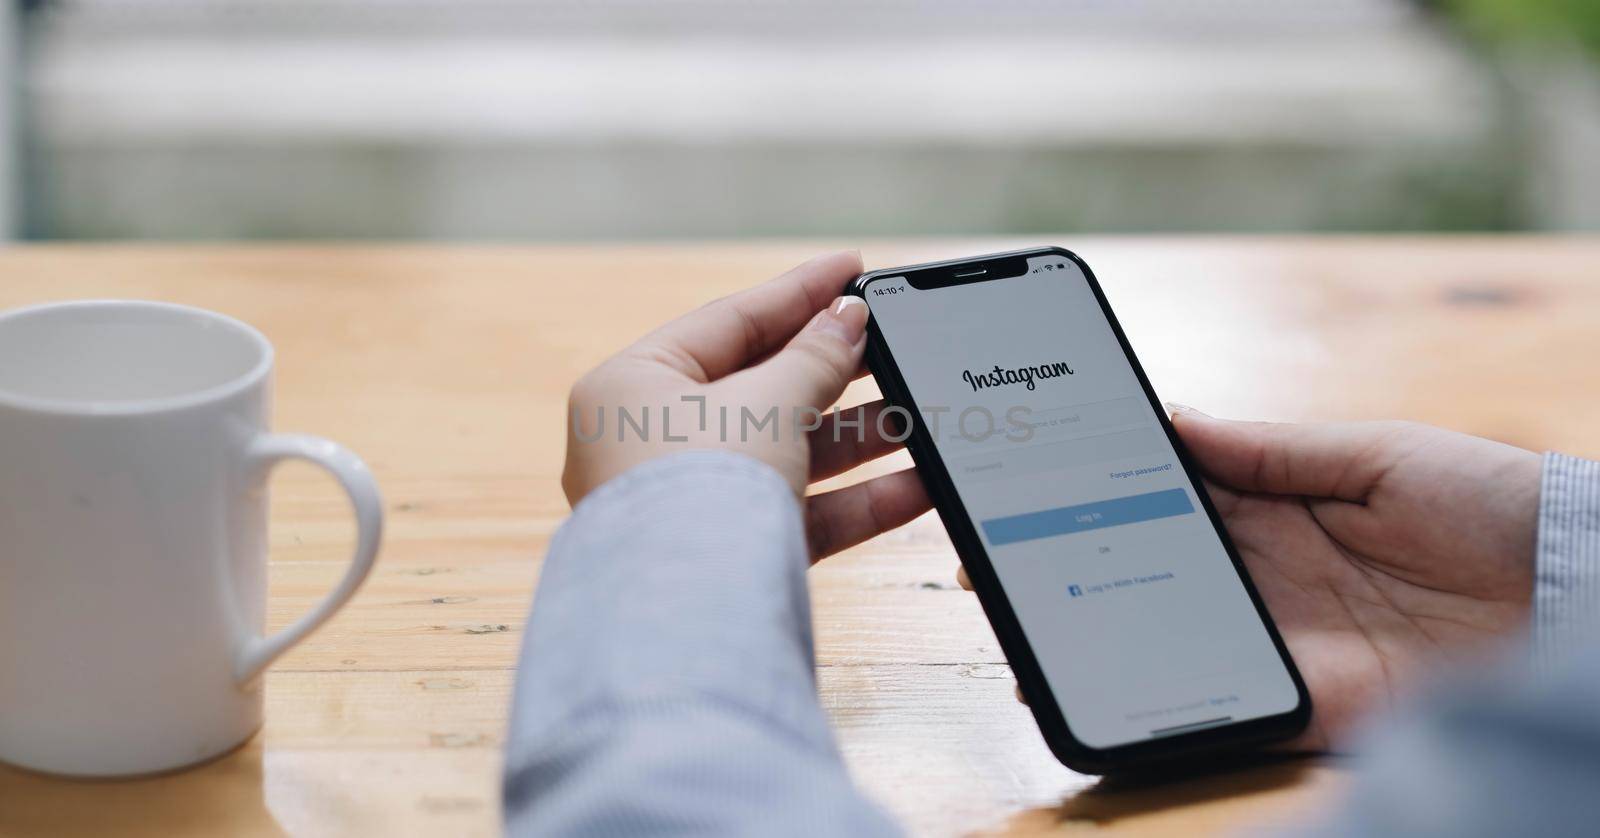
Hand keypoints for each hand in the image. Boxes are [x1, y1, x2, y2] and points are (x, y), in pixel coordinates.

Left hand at [562, 251, 931, 561]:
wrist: (684, 617)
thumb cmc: (697, 491)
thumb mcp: (767, 401)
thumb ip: (815, 357)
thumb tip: (847, 319)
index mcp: (632, 387)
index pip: (729, 323)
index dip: (798, 293)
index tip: (853, 269)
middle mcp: (651, 444)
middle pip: (763, 389)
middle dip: (837, 372)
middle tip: (896, 342)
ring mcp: (693, 505)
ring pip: (790, 455)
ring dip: (860, 439)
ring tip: (922, 415)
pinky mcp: (733, 558)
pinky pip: (802, 514)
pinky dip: (858, 500)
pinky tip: (918, 484)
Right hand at [961, 409, 1540, 750]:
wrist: (1581, 591)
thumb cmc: (1491, 502)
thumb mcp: (1375, 453)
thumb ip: (1268, 447)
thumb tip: (1169, 418)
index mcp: (1276, 506)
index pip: (1165, 496)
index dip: (1095, 489)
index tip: (1028, 478)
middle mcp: (1264, 574)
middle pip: (1144, 568)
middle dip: (1063, 561)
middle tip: (986, 552)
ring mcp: (1277, 638)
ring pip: (1158, 634)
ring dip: (1087, 629)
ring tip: (1014, 615)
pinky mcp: (1303, 699)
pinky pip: (1213, 701)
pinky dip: (1150, 697)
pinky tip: (1087, 677)